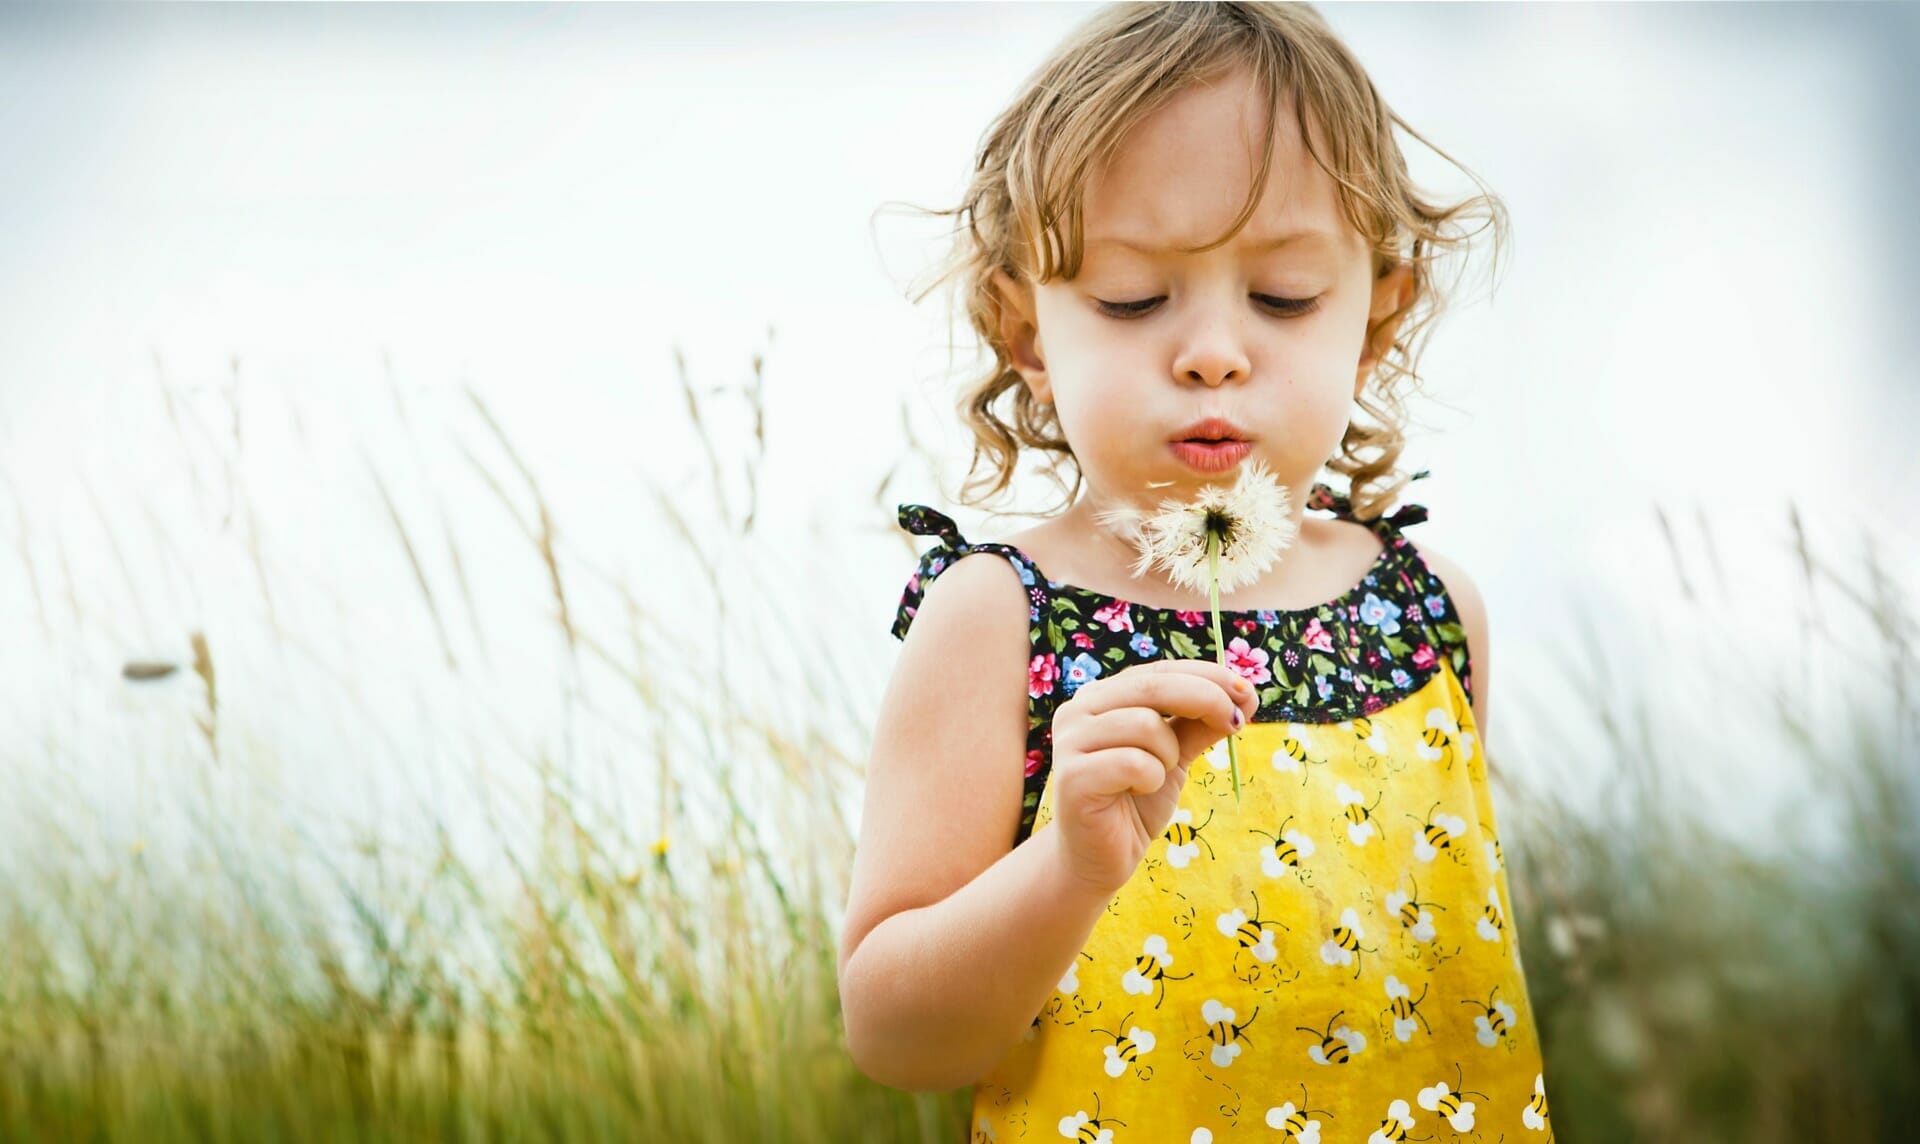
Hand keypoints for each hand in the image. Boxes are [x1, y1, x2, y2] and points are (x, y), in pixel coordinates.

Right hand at [1045, 659, 1256, 893]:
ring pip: (1145, 725)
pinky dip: (1151, 779)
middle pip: (1153, 685)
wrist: (1098, 859)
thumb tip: (1246, 695)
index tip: (1247, 692)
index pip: (1160, 670)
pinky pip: (1134, 763)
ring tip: (1156, 777)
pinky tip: (1137, 792)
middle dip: (1206, 699)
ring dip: (1168, 755)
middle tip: (1236, 724)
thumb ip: (1200, 724)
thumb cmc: (1135, 802)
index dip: (1208, 675)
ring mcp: (1071, 741)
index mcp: (1102, 696)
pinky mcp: (1073, 777)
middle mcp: (1079, 709)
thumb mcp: (1175, 756)